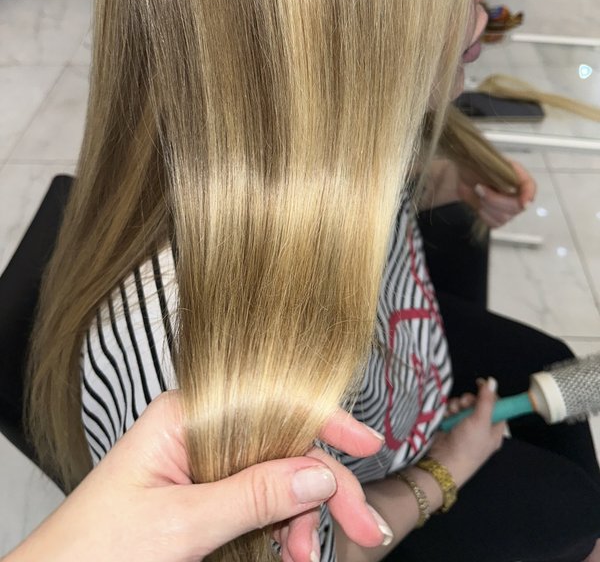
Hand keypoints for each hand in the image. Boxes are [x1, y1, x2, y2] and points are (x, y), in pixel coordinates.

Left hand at [6, 393, 385, 561]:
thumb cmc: (93, 549)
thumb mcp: (179, 525)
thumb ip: (251, 497)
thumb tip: (316, 474)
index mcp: (186, 415)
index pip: (269, 403)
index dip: (322, 419)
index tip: (367, 443)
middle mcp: (199, 431)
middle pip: (279, 444)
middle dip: (321, 486)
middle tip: (362, 526)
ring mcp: (202, 463)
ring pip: (274, 476)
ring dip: (300, 515)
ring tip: (305, 555)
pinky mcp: (204, 494)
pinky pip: (257, 501)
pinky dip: (279, 527)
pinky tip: (288, 549)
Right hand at [429, 378, 505, 488]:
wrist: (444, 462)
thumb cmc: (468, 445)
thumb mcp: (480, 421)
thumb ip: (486, 400)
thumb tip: (492, 381)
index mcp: (494, 429)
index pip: (496, 406)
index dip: (489, 394)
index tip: (480, 383)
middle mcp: (481, 427)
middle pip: (477, 403)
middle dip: (469, 401)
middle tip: (464, 405)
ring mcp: (465, 427)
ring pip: (462, 405)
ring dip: (457, 405)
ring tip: (453, 413)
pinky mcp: (451, 426)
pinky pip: (451, 410)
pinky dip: (448, 411)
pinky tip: (446, 416)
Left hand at [457, 159, 536, 227]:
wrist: (463, 175)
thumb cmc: (478, 166)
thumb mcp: (489, 161)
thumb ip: (501, 169)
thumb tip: (510, 186)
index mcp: (519, 177)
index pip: (530, 187)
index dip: (528, 196)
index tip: (523, 203)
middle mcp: (518, 195)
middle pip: (516, 207)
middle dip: (494, 199)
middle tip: (479, 188)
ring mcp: (509, 210)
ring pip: (504, 217)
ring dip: (486, 205)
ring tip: (478, 193)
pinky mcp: (497, 219)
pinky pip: (494, 224)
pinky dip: (484, 215)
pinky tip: (479, 204)